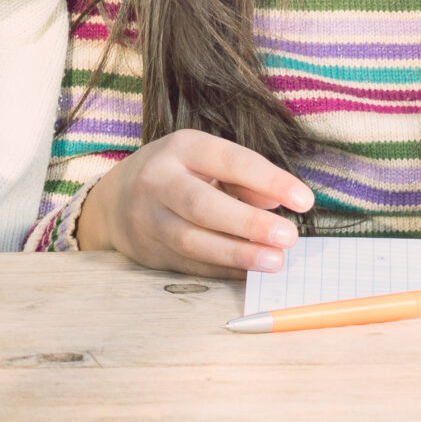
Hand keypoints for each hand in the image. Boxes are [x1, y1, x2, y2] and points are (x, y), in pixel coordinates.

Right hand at [76, 128, 314, 276]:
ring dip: (237, 253)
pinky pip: (190, 264)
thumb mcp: (207, 162)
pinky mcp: (149, 250)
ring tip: (274, 262)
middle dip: (248, 223)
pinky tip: (250, 273)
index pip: (230, 161)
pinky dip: (223, 270)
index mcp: (182, 148)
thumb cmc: (179, 174)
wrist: (115, 199)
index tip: (305, 200)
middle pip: (203, 204)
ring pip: (192, 240)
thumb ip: (243, 181)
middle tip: (289, 237)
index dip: (269, 180)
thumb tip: (276, 206)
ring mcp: (148, 218)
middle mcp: (159, 180)